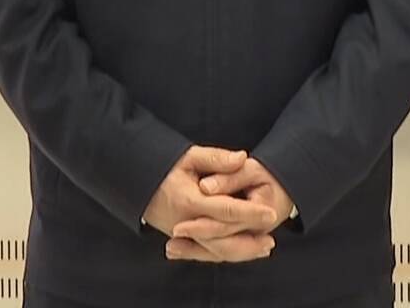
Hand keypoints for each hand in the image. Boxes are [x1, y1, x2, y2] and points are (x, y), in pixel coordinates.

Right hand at [143, 147, 275, 262]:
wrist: (138, 184)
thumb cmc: (165, 167)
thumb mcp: (188, 156)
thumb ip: (216, 158)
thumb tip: (242, 158)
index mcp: (189, 201)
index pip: (224, 210)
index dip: (249, 213)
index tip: (271, 213)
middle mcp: (185, 223)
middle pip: (221, 240)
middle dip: (248, 242)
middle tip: (271, 240)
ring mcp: (183, 234)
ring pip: (215, 251)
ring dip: (242, 252)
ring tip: (264, 248)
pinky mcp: (183, 239)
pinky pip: (207, 252)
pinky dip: (228, 253)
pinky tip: (246, 251)